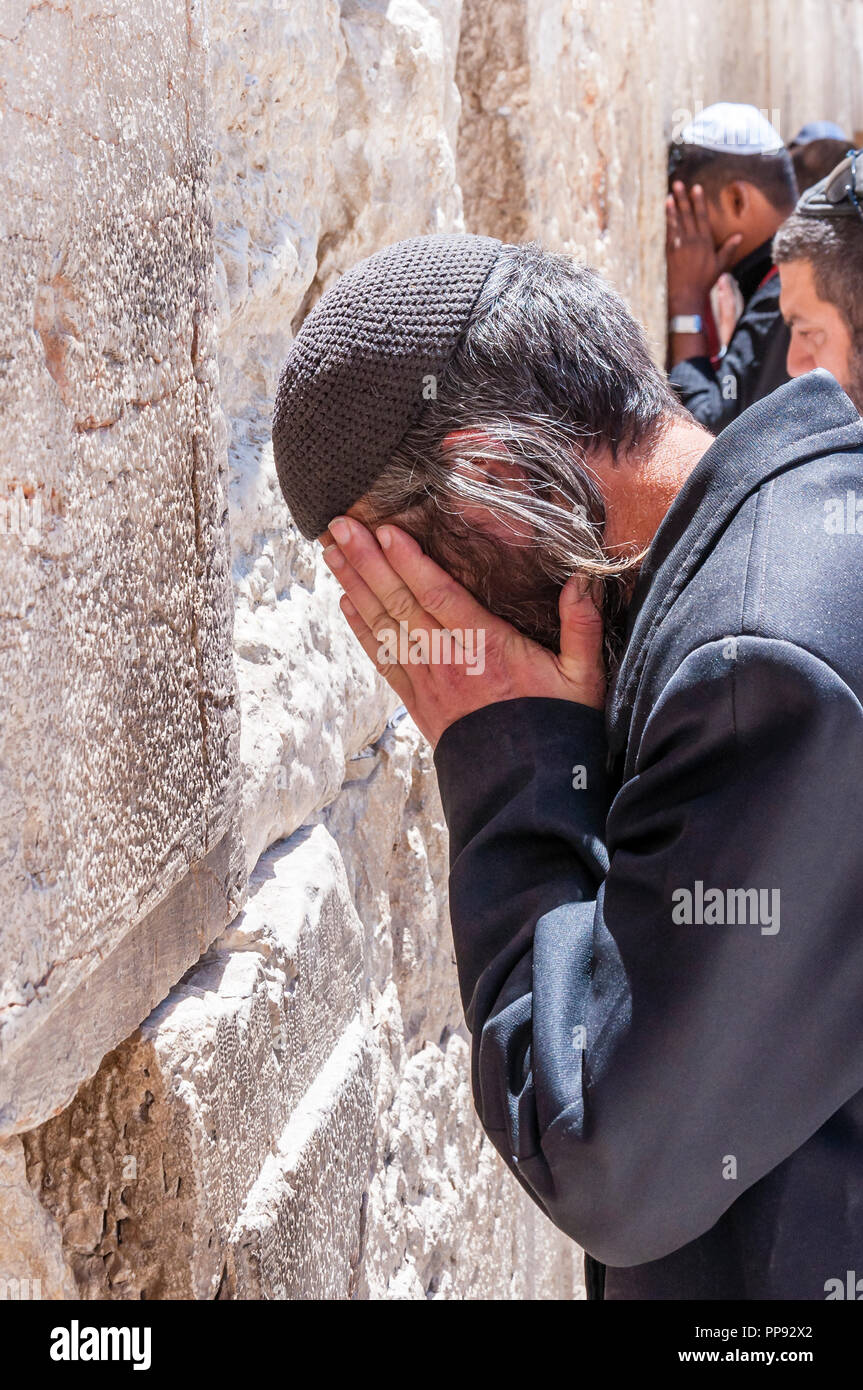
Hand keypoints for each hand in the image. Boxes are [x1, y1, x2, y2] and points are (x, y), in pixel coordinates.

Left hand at [321, 516, 605, 747]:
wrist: (526, 790)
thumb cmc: (557, 727)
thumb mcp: (582, 677)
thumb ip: (582, 626)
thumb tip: (584, 581)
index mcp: (486, 649)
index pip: (440, 596)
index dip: (411, 562)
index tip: (386, 531)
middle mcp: (448, 661)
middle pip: (399, 602)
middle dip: (367, 561)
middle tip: (340, 525)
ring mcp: (427, 682)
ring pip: (383, 625)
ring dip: (355, 585)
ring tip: (331, 550)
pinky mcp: (417, 701)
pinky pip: (382, 657)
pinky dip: (361, 628)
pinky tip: (345, 601)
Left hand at [666, 182, 741, 313]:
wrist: (686, 294)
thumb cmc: (705, 281)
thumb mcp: (720, 265)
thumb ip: (728, 249)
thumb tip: (740, 235)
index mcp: (705, 242)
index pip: (702, 217)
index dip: (699, 201)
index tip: (696, 188)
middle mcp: (692, 241)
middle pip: (687, 215)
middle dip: (683, 198)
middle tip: (678, 184)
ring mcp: (679, 245)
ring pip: (676, 222)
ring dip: (673, 207)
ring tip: (670, 194)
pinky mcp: (670, 252)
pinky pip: (669, 232)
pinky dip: (667, 221)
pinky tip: (666, 212)